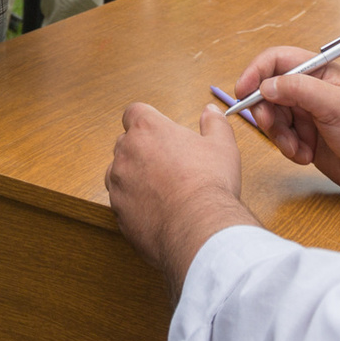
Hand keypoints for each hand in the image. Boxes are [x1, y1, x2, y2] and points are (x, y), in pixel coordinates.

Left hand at [106, 102, 254, 284]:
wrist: (198, 229)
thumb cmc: (209, 185)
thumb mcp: (222, 146)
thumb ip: (214, 123)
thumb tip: (211, 111)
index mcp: (147, 130)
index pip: (134, 113)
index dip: (146, 120)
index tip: (160, 131)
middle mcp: (126, 153)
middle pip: (125, 142)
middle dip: (142, 149)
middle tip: (168, 163)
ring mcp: (118, 184)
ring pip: (118, 173)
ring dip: (134, 176)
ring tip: (162, 189)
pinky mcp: (118, 211)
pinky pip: (121, 202)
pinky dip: (134, 204)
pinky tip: (157, 210)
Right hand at [228, 46, 339, 200]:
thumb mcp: (335, 105)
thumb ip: (299, 89)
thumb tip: (266, 85)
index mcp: (318, 72)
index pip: (277, 61)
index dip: (256, 72)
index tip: (243, 91)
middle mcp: (309, 90)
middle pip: (268, 91)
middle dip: (266, 111)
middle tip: (271, 126)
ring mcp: (305, 114)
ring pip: (272, 118)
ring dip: (279, 135)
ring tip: (298, 148)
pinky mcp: (304, 137)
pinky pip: (281, 139)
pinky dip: (288, 149)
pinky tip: (306, 156)